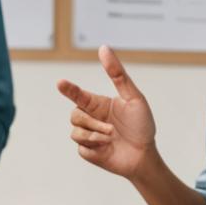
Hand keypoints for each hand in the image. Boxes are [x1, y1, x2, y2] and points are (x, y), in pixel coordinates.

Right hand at [57, 46, 156, 178]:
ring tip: (111, 138)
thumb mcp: (134, 97)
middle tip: (111, 130)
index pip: (77, 95)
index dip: (68, 89)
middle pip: (74, 115)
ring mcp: (88, 135)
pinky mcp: (87, 151)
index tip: (61, 83)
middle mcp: (91, 118)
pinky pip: (81, 146)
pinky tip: (107, 148)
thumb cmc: (142, 126)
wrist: (144, 155)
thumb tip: (104, 48)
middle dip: (91, 122)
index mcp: (98, 104)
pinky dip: (95, 146)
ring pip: (76, 131)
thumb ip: (118, 74)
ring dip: (95, 135)